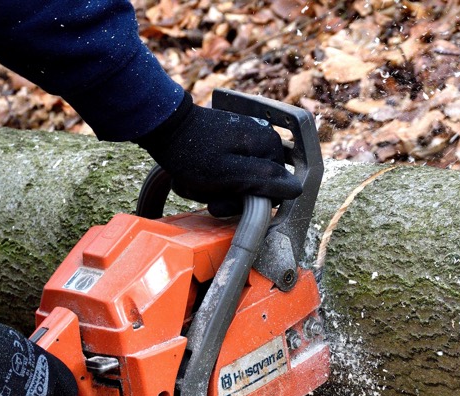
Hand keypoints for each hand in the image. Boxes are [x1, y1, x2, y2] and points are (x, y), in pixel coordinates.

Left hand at [136, 93, 302, 216]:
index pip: (274, 190)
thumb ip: (265, 181)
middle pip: (256, 186)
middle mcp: (261, 140)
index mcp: (267, 145)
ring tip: (197, 185)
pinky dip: (212, 179)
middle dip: (229, 196)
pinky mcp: (229, 143)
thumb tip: (297, 189)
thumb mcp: (229, 173)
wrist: (162, 128)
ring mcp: (245, 141)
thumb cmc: (192, 153)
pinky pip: (228, 172)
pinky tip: (197, 177)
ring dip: (217, 190)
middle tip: (207, 197)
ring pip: (239, 182)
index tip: (224, 203)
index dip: (250, 203)